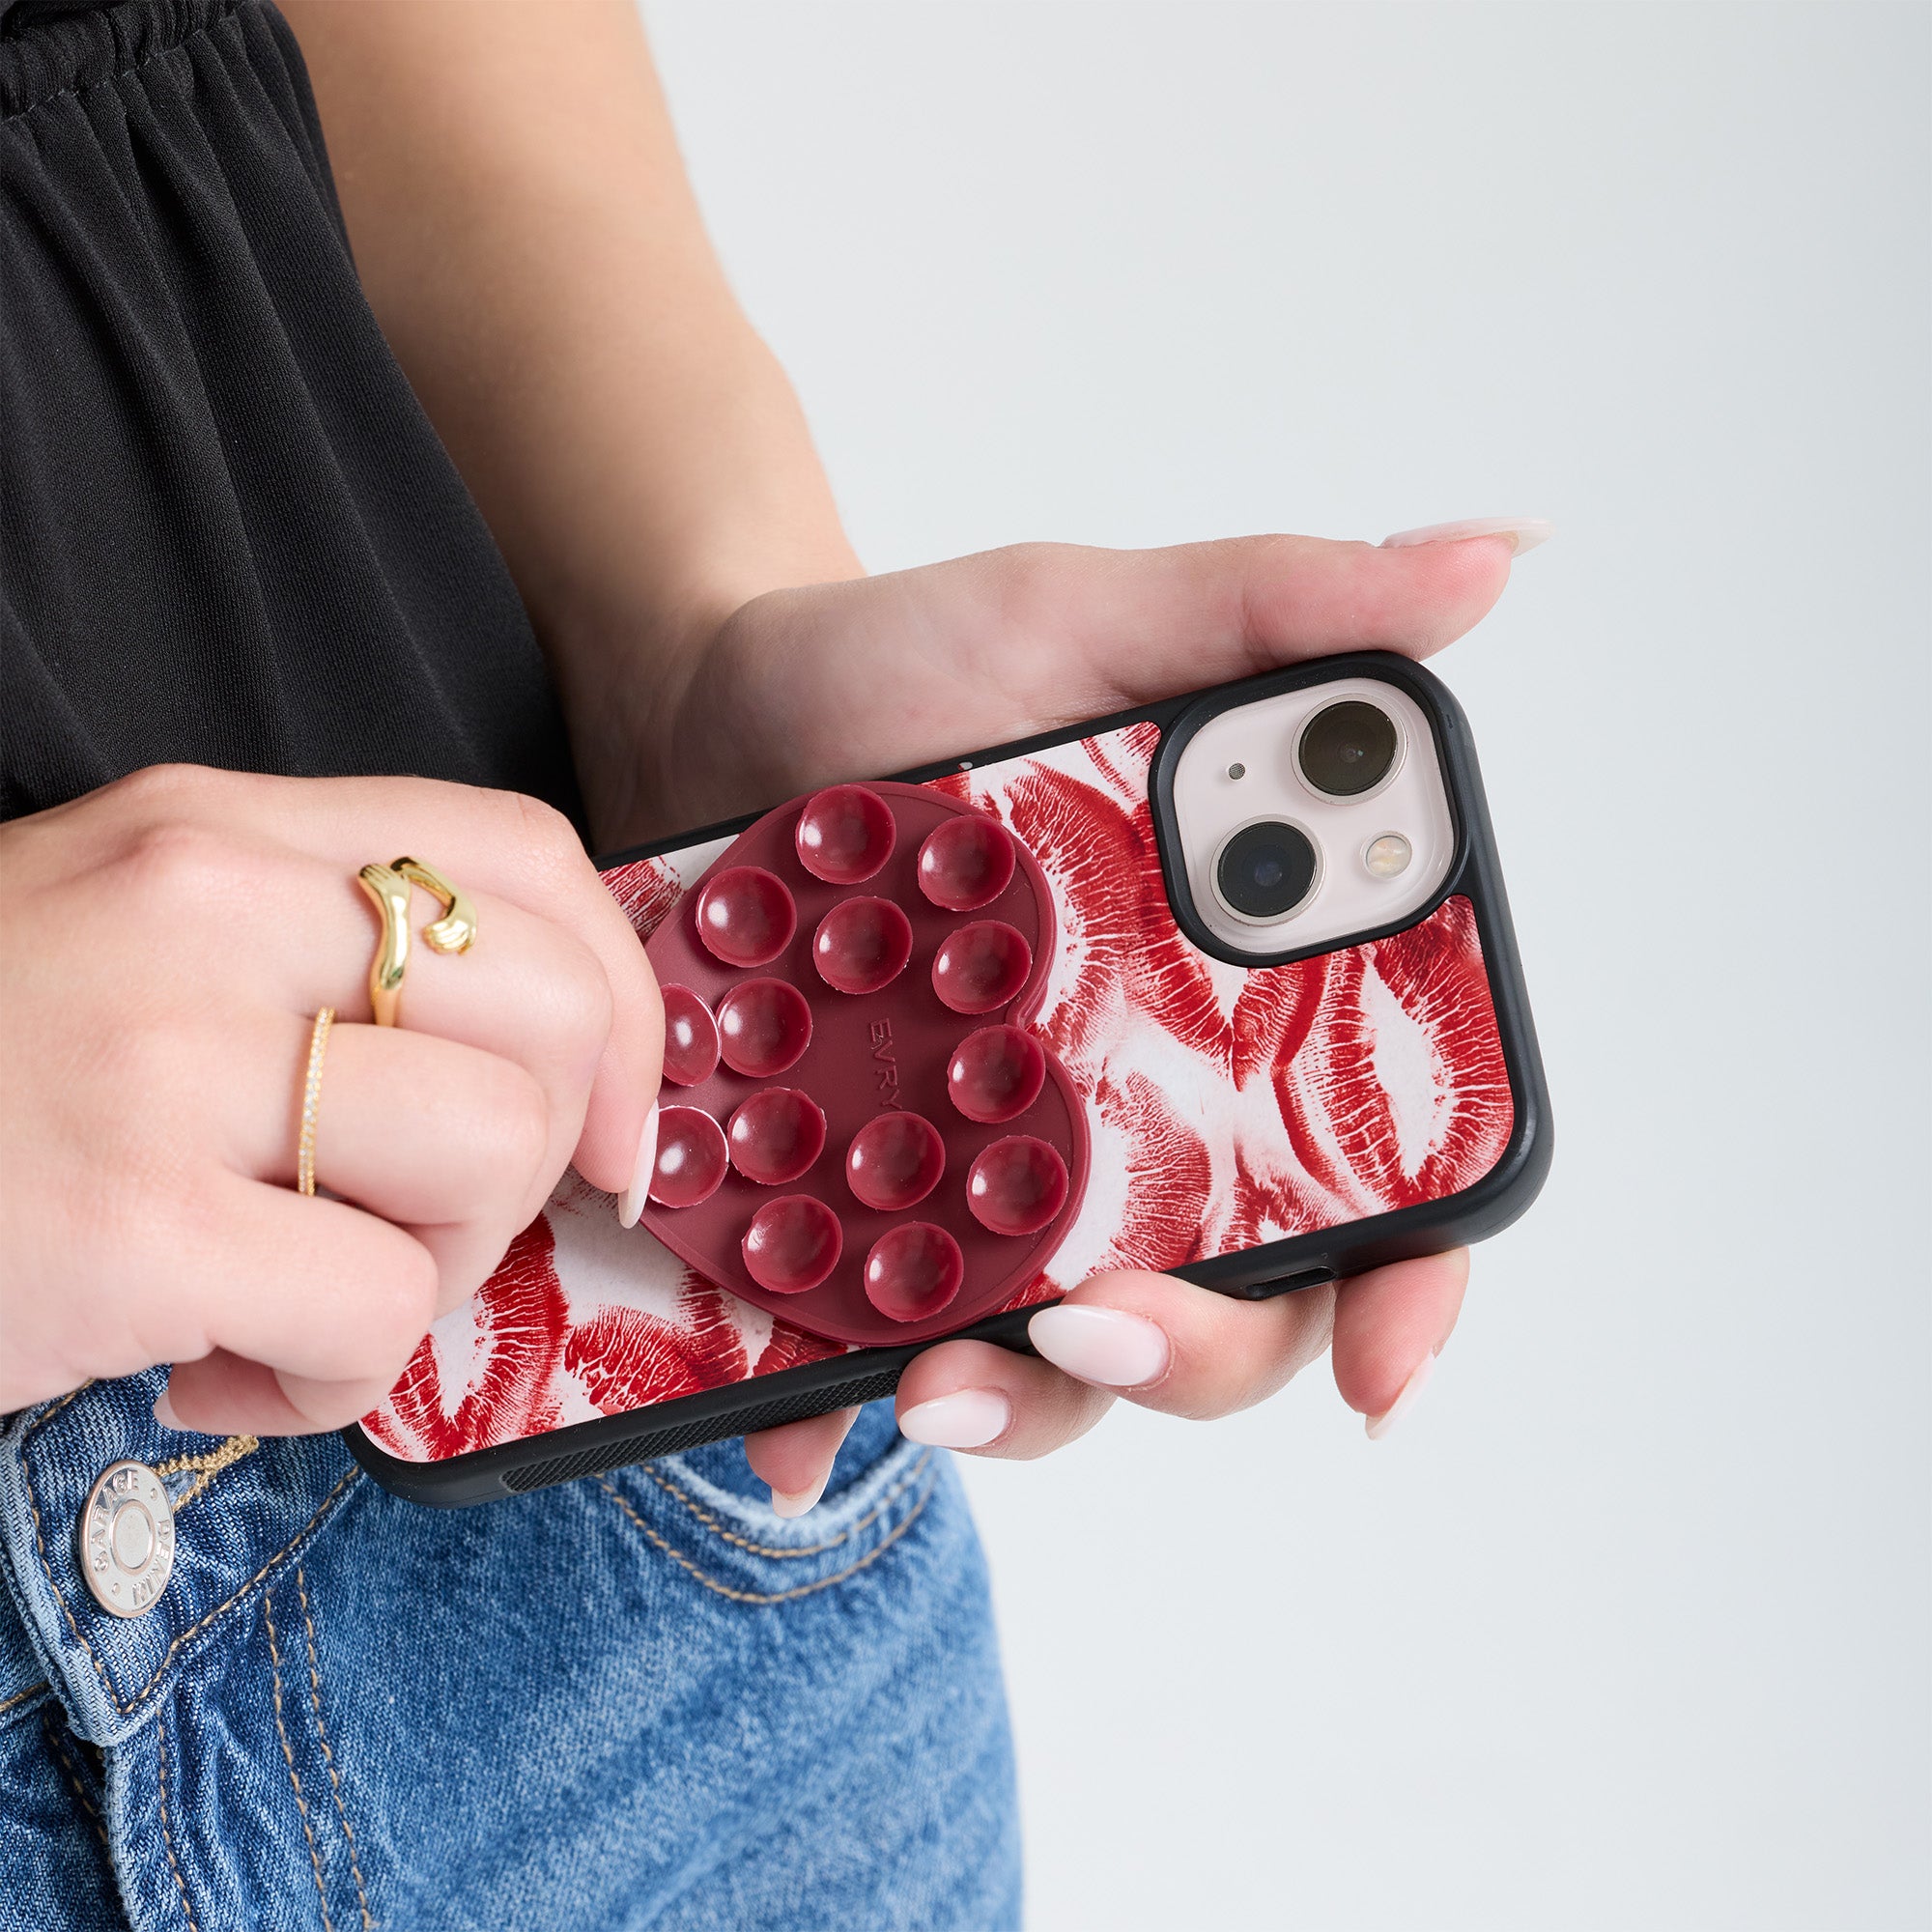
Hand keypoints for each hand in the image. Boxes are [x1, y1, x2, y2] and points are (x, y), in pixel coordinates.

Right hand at [0, 766, 660, 1434]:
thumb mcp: (135, 945)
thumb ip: (319, 966)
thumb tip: (540, 1077)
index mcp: (219, 832)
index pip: (527, 857)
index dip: (621, 1001)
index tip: (613, 1121)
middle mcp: (205, 912)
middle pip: (548, 1014)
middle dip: (537, 1161)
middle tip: (426, 1227)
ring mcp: (162, 1058)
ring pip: (489, 1163)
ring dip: (430, 1275)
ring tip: (299, 1296)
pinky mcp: (128, 1224)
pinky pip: (379, 1316)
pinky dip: (330, 1385)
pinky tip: (218, 1373)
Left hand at [631, 526, 1534, 1511]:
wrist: (699, 699)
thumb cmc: (908, 666)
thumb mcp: (1084, 617)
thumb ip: (1277, 611)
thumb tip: (1488, 562)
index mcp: (1228, 1004)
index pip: (1372, 1176)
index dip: (1412, 1287)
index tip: (1393, 1355)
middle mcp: (1130, 1121)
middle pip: (1231, 1311)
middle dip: (1191, 1353)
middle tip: (1102, 1323)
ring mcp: (987, 1182)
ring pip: (1059, 1369)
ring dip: (1024, 1403)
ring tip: (934, 1373)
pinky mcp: (851, 1209)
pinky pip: (860, 1345)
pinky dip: (826, 1407)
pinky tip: (783, 1431)